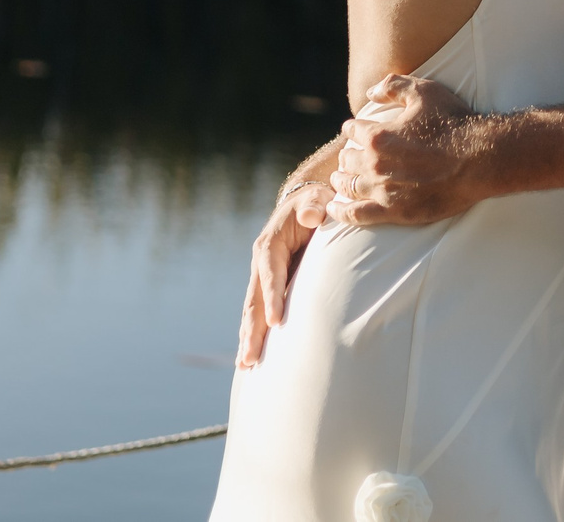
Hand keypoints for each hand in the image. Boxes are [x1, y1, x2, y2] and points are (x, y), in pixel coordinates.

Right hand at [238, 177, 334, 367]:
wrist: (304, 206)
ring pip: (252, 311)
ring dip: (248, 337)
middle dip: (252, 330)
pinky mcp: (267, 288)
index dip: (273, 297)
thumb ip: (315, 206)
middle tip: (250, 358)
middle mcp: (260, 264)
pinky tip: (250, 357)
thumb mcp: (317, 200)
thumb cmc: (316, 205)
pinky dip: (253, 334)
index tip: (277, 321)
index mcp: (270, 245)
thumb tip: (312, 216)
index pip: (271, 274)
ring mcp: (260, 278)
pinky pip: (258, 313)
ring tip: (245, 364)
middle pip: (253, 301)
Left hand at [330, 75, 488, 227]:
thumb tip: (370, 93)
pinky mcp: (395, 212)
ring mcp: (383, 190)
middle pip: (348, 160)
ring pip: (348, 186)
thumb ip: (393, 86)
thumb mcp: (424, 92)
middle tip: (349, 157)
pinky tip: (333, 208)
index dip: (352, 129)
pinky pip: (357, 214)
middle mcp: (375, 164)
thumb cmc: (453, 123)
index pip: (352, 131)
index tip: (355, 131)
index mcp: (378, 136)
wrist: (479, 159)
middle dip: (346, 156)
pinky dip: (341, 212)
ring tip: (339, 181)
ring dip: (341, 181)